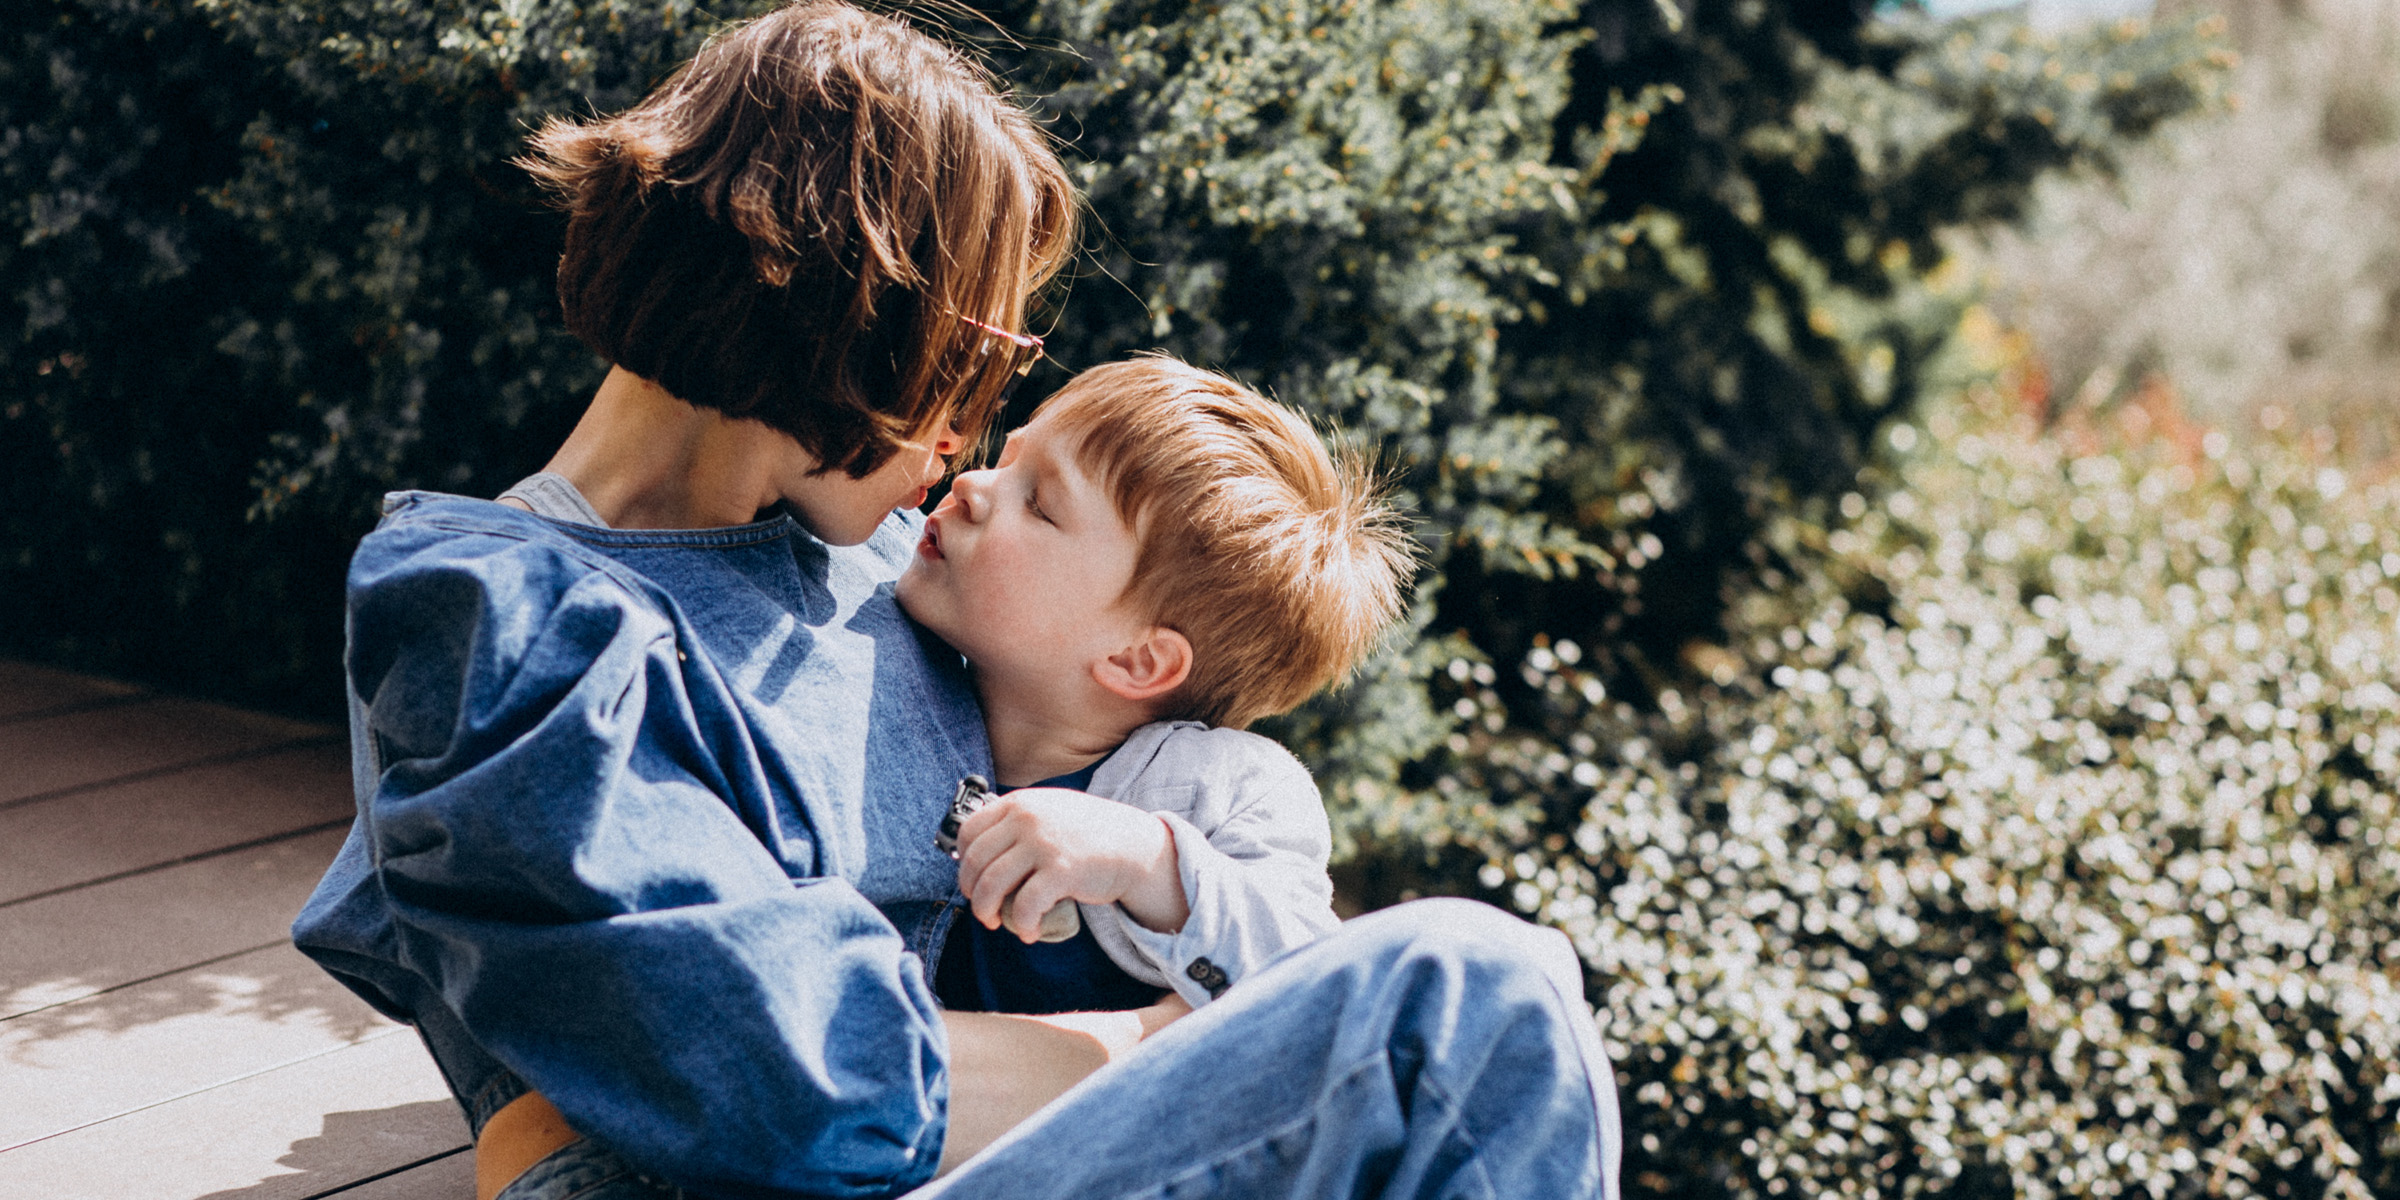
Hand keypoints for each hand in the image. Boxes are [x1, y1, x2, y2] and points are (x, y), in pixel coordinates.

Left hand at [955, 787, 1185, 941]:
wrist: (1134, 846)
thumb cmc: (1089, 834)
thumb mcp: (1048, 811)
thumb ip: (1016, 823)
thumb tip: (976, 853)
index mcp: (1020, 802)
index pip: (969, 831)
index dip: (963, 862)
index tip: (972, 881)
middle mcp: (1027, 819)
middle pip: (975, 861)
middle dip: (972, 892)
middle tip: (983, 909)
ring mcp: (1043, 844)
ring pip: (992, 885)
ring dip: (987, 912)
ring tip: (996, 923)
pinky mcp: (1061, 871)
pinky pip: (1024, 906)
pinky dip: (1021, 925)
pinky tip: (1029, 932)